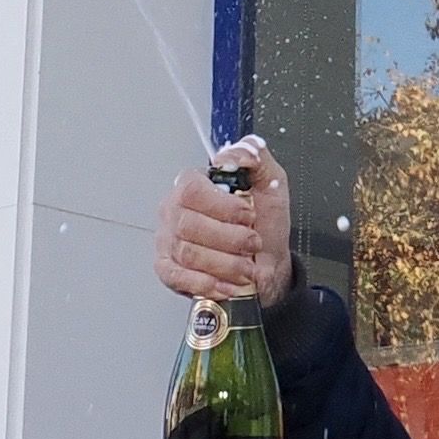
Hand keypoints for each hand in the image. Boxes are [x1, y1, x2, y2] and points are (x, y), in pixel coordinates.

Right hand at [153, 139, 292, 307]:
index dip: (223, 206)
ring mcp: (168, 241)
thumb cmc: (264, 226)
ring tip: (245, 266)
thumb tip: (234, 155)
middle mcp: (174, 210)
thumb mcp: (271, 183)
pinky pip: (179, 278)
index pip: (192, 190)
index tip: (248, 215)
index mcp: (193, 185)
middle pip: (188, 225)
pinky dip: (208, 283)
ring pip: (188, 254)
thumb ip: (255, 156)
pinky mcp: (168, 270)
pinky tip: (227, 283)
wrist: (267, 264)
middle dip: (230, 239)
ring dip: (225, 264)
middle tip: (252, 243)